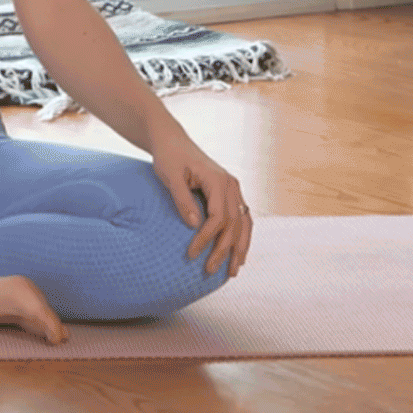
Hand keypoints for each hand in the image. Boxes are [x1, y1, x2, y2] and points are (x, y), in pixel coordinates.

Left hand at [151, 133, 252, 277]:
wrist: (172, 141)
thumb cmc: (169, 156)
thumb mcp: (171, 175)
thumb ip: (182, 199)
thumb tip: (193, 225)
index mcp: (218, 179)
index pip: (218, 216)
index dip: (206, 238)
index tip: (192, 254)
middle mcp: (231, 184)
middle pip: (233, 223)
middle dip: (224, 250)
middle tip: (210, 271)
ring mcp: (233, 189)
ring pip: (244, 223)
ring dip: (240, 248)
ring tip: (233, 272)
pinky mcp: (229, 193)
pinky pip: (242, 217)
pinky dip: (242, 237)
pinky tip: (239, 254)